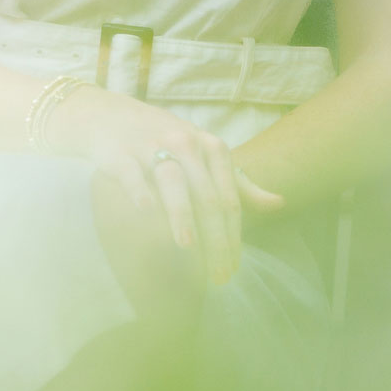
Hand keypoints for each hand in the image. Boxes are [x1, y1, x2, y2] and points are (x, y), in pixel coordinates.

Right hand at [83, 99, 284, 288]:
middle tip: (216, 274)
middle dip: (214, 237)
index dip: (233, 235)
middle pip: (206, 196)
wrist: (112, 116)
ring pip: (173, 182)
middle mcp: (186, 144)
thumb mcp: (206, 155)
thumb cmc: (166, 141)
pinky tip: (146, 210)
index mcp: (212, 148)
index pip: (228, 199)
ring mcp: (152, 146)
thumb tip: (278, 204)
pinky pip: (131, 173)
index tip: (233, 268)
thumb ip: (239, 183)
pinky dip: (139, 190)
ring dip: (181, 214)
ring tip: (188, 246)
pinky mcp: (119, 152)